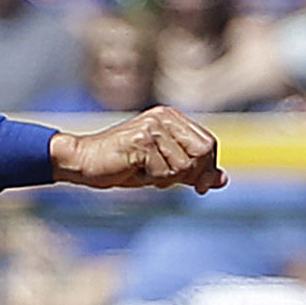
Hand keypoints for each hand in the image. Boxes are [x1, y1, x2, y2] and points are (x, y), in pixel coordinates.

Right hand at [47, 108, 225, 194]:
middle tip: (166, 180)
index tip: (199, 187)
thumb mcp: (162, 169)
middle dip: (191, 174)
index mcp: (171, 118)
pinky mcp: (141, 140)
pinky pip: (164, 172)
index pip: (208, 144)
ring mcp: (152, 127)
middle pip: (202, 152)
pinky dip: (151, 180)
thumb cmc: (121, 165)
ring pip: (184, 166)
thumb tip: (222, 180)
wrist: (83, 162)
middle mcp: (164, 117)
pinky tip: (134, 171)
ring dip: (166, 179)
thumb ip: (192, 171)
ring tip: (144, 172)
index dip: (208, 168)